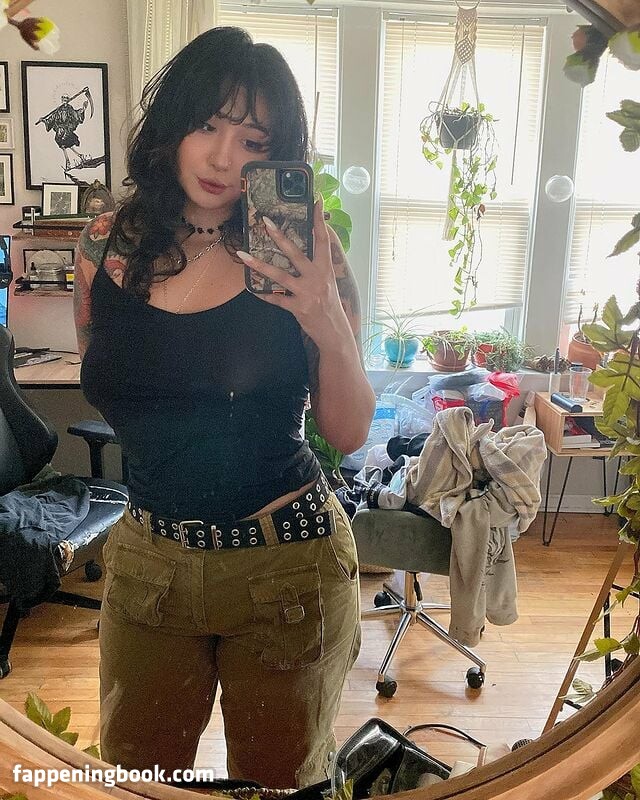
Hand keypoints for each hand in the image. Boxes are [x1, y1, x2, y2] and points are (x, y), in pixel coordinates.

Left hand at [236, 199, 348, 347]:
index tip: (316, 200)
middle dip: (280, 237)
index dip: (319, 220)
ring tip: (243, 255)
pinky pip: (276, 299)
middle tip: (265, 222)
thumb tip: (313, 242)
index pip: (323, 239)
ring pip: (280, 275)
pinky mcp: (297, 308)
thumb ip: (319, 262)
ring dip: (260, 265)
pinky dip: (263, 295)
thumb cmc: (329, 303)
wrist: (334, 331)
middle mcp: (317, 278)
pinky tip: (252, 289)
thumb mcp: (328, 280)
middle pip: (296, 253)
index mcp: (326, 268)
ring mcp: (307, 293)